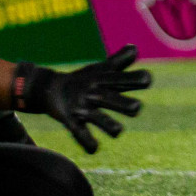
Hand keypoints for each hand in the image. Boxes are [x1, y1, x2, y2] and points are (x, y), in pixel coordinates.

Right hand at [12, 45, 150, 153]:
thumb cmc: (82, 79)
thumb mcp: (100, 69)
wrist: (49, 88)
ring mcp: (82, 107)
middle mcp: (93, 93)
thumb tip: (135, 47)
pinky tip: (94, 149)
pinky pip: (79, 133)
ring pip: (97, 118)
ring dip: (108, 125)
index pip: (120, 79)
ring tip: (118, 131)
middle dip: (124, 104)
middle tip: (136, 108)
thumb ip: (119, 60)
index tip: (147, 79)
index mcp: (102, 80)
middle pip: (110, 98)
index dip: (134, 79)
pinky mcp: (70, 120)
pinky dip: (86, 142)